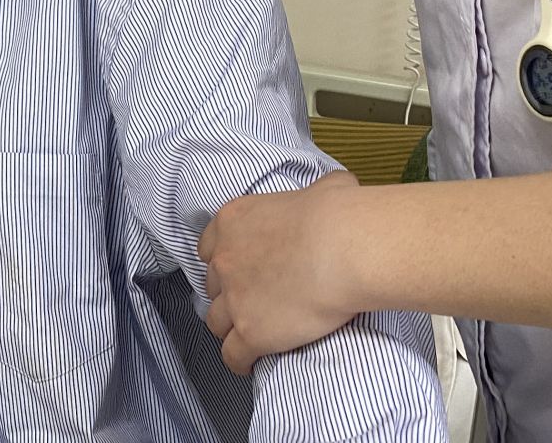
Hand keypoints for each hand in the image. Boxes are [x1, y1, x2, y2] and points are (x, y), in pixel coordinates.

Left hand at [200, 171, 364, 372]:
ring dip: (231, 327)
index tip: (241, 270)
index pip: (210, 247)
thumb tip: (336, 191)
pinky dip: (240, 361)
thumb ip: (315, 194)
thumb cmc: (338, 215)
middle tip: (254, 301)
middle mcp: (225, 259)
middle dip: (230, 293)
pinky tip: (251, 363)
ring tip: (251, 334)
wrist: (342, 249)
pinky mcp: (249, 333)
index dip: (225, 260)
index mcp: (232, 221)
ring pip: (216, 322)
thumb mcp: (323, 189)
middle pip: (213, 285)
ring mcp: (234, 298)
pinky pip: (232, 355)